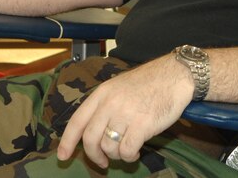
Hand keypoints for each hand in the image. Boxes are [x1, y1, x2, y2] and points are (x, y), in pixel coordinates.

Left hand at [56, 55, 194, 166]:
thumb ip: (104, 106)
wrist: (174, 75)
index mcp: (102, 93)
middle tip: (102, 162)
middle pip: (90, 139)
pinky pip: (127, 151)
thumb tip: (92, 133)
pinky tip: (136, 151)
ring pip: (109, 147)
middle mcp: (110, 103)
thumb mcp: (118, 87)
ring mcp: (125, 114)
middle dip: (94, 156)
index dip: (67, 141)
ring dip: (116, 155)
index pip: (77, 121)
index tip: (62, 156)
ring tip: (126, 150)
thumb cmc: (148, 83)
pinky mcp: (142, 125)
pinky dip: (129, 156)